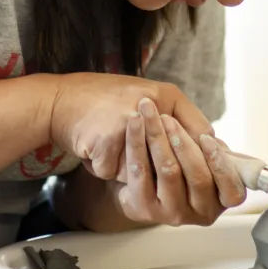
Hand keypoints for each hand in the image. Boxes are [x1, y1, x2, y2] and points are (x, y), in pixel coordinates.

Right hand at [44, 72, 215, 180]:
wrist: (58, 100)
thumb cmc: (103, 101)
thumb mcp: (145, 98)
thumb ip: (175, 118)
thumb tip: (209, 146)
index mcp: (166, 94)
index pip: (200, 131)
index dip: (199, 154)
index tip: (194, 167)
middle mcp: (151, 107)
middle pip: (173, 156)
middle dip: (162, 168)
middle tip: (149, 167)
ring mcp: (128, 126)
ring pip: (143, 169)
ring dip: (127, 168)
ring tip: (111, 147)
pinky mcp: (107, 143)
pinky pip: (114, 174)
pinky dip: (104, 167)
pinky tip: (94, 147)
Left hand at [113, 99, 246, 225]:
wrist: (147, 169)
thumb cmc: (186, 155)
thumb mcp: (208, 150)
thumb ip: (219, 148)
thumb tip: (216, 143)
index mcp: (224, 198)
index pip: (233, 190)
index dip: (220, 164)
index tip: (205, 138)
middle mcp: (202, 212)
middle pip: (198, 177)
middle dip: (182, 142)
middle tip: (167, 117)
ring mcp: (173, 213)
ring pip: (169, 172)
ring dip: (158, 137)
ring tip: (147, 113)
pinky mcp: (144, 210)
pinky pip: (141, 173)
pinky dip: (137, 143)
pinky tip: (135, 122)